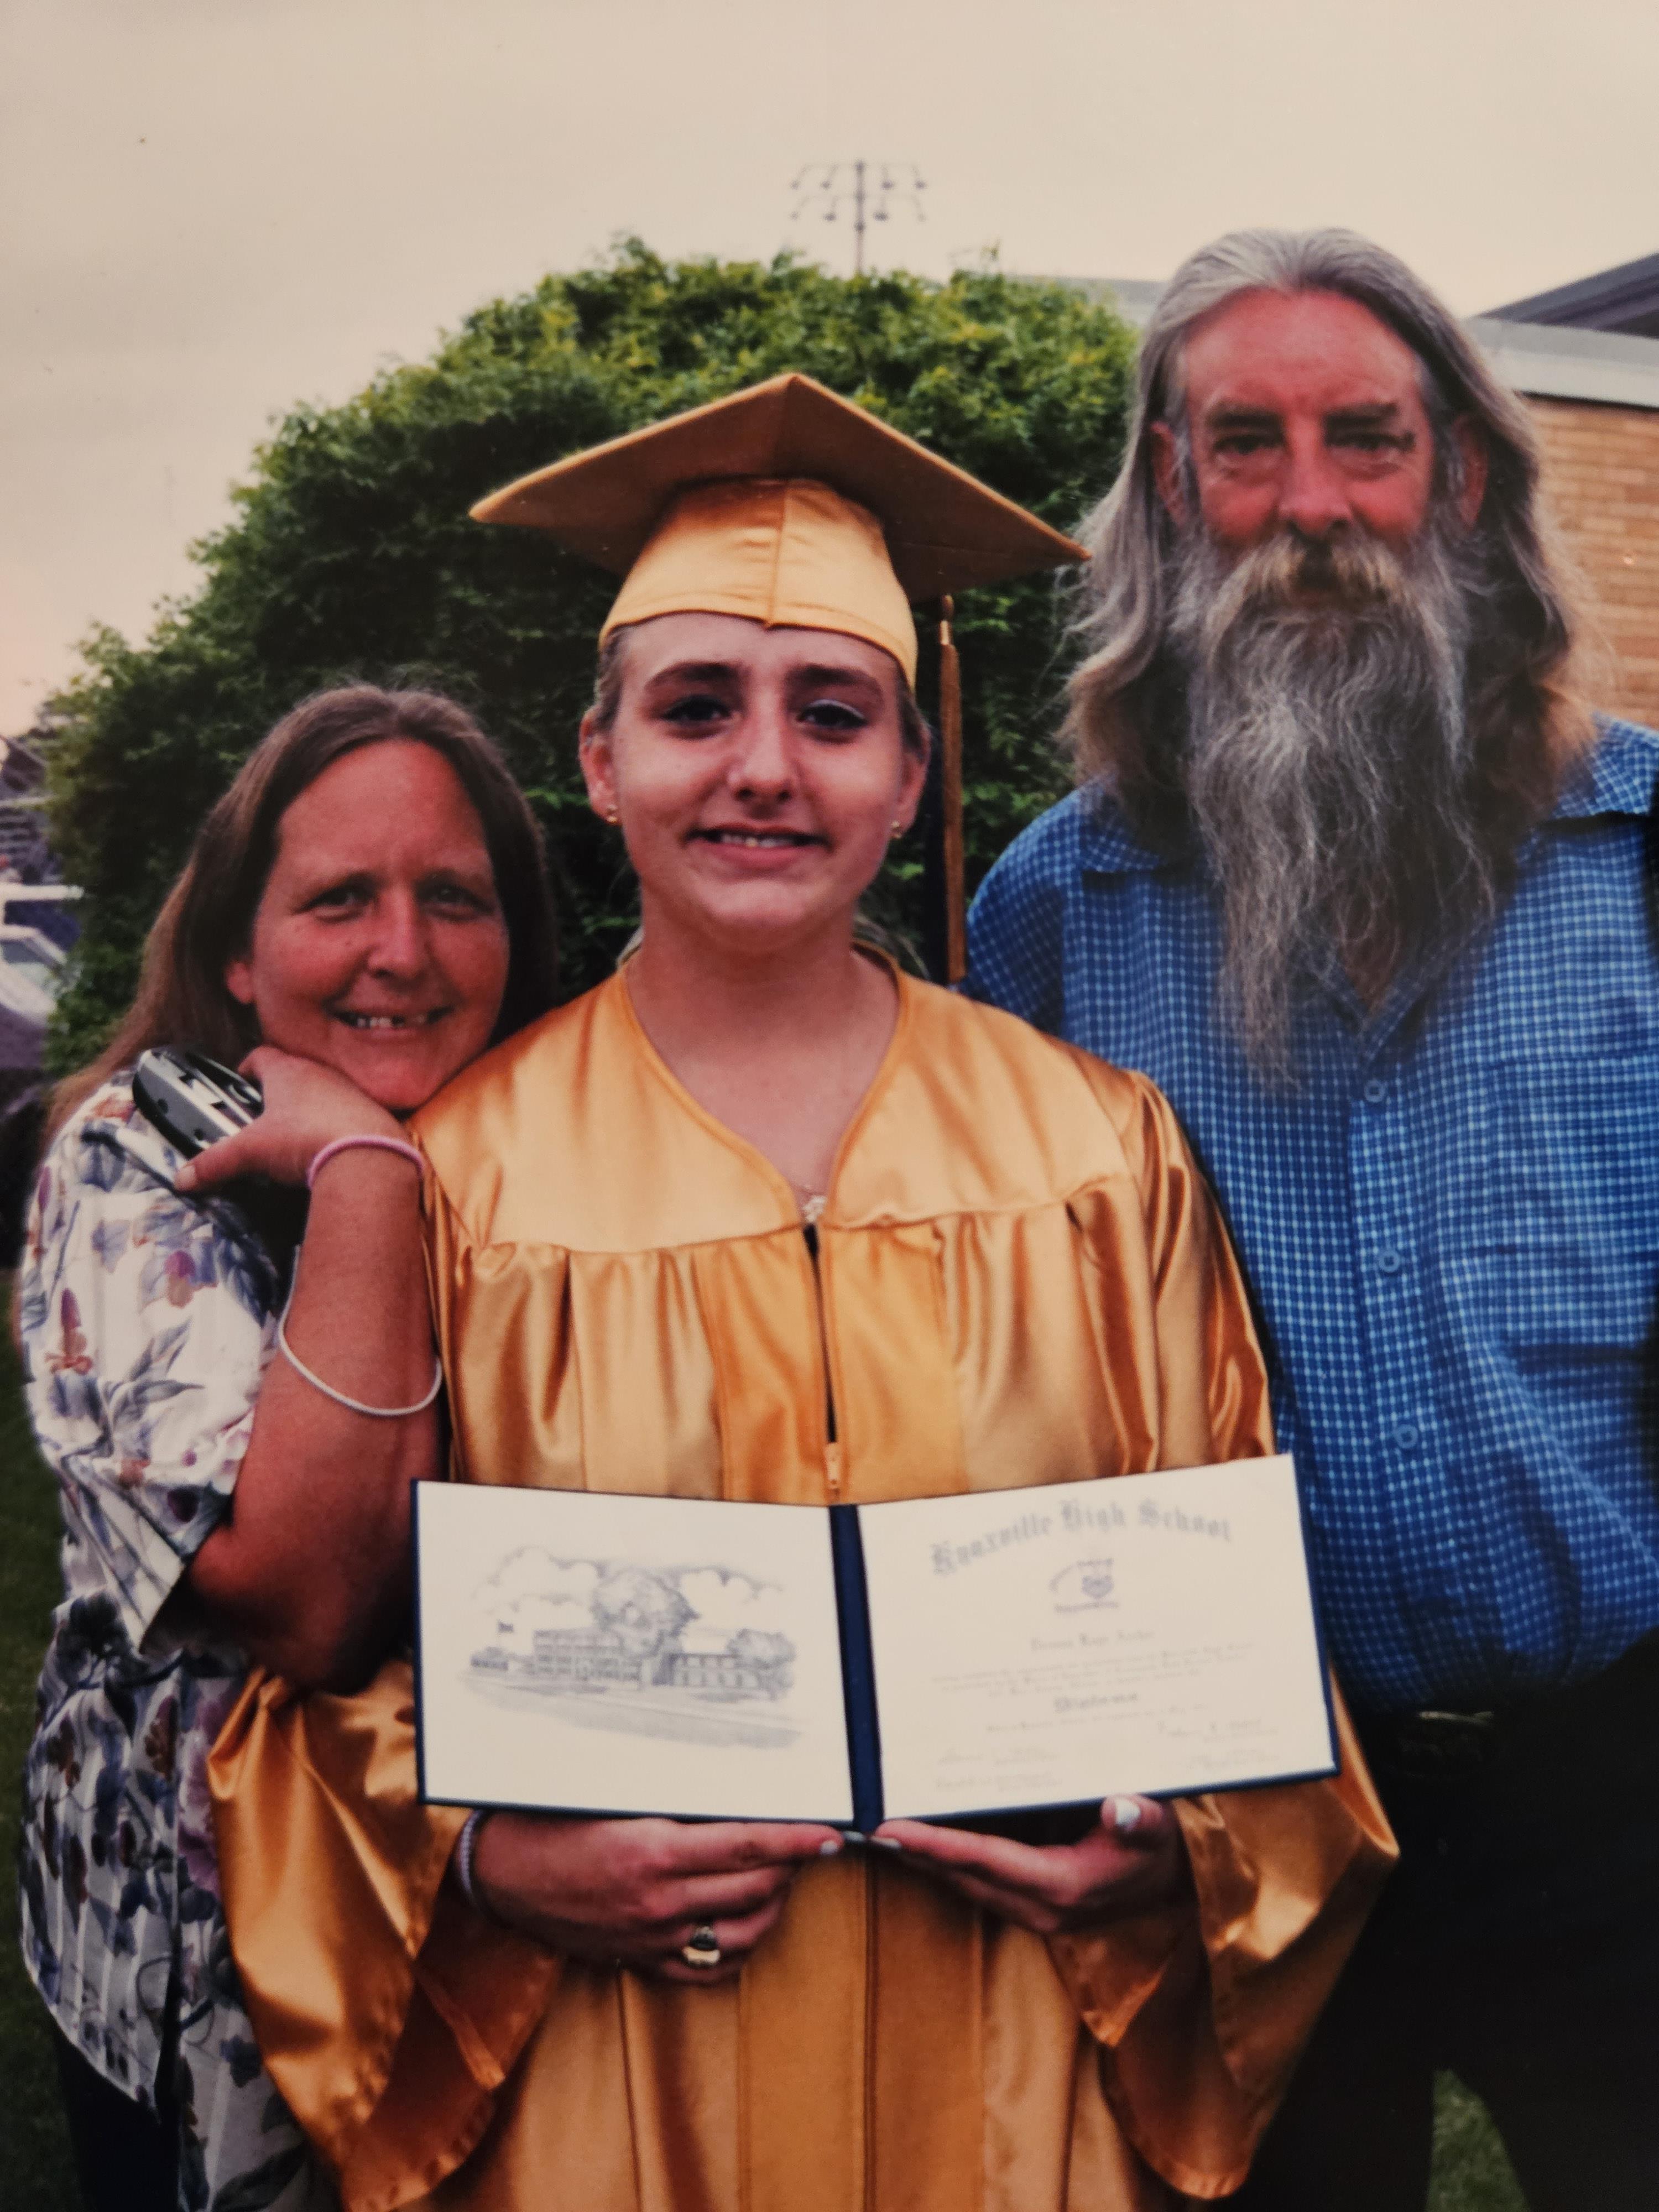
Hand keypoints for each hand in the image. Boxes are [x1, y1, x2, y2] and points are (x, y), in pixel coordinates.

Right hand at [175, 1048, 404, 1192]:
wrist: (370, 1157)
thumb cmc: (307, 1140)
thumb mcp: (251, 1152)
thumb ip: (215, 1162)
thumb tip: (184, 1177)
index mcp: (288, 1072)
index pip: (261, 1056)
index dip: (248, 1068)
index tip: (241, 1082)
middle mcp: (322, 1074)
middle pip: (295, 1072)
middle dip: (279, 1090)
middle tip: (264, 1114)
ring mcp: (351, 1092)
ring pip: (325, 1091)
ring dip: (311, 1108)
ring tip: (296, 1135)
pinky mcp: (374, 1114)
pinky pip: (350, 1114)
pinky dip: (337, 1126)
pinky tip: (330, 1148)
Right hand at [469, 1811, 845, 1982]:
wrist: (498, 1870)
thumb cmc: (551, 1818)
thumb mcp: (611, 1794)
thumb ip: (671, 1796)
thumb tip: (733, 1787)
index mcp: (652, 1852)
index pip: (748, 1847)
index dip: (796, 1839)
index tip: (829, 1830)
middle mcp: (658, 1901)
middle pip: (754, 1888)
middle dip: (793, 1864)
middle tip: (809, 1839)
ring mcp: (651, 1937)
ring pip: (742, 1930)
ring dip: (773, 1903)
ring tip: (783, 1875)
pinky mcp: (640, 1958)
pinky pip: (709, 1967)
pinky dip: (739, 1944)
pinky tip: (747, 1917)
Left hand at [869, 1796, 1188, 1935]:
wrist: (1175, 1879)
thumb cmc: (1159, 1846)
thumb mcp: (1157, 1828)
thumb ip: (1139, 1821)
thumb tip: (1118, 1807)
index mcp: (1063, 1887)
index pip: (984, 1861)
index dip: (935, 1845)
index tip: (891, 1831)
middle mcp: (1041, 1908)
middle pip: (963, 1876)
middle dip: (914, 1853)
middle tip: (866, 1825)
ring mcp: (1035, 1911)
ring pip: (965, 1883)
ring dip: (925, 1860)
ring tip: (882, 1831)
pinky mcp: (1033, 1904)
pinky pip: (979, 1882)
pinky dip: (948, 1862)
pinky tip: (924, 1841)